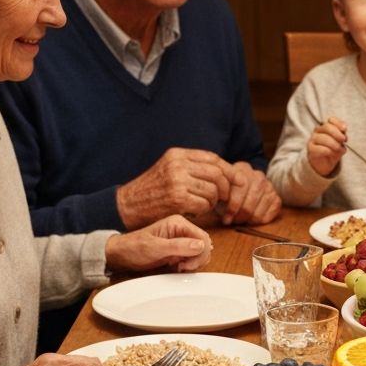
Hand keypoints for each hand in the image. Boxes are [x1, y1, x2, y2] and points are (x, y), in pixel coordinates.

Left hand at [105, 215, 211, 272]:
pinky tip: (177, 267)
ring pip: (201, 252)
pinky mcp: (179, 249)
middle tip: (183, 267)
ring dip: (194, 263)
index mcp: (179, 223)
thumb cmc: (134, 248)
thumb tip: (201, 245)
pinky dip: (190, 265)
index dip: (200, 253)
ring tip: (179, 267)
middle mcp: (182, 229)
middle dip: (198, 258)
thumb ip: (178, 246)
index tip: (188, 265)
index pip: (203, 237)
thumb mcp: (155, 248)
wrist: (121, 254)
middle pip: (205, 245)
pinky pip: (193, 257)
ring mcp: (181, 239)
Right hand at [116, 148, 230, 229]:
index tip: (236, 180)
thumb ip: (193, 167)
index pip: (213, 158)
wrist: (129, 205)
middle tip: (224, 198)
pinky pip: (205, 204)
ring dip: (214, 201)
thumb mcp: (170, 169)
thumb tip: (226, 172)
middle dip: (226, 187)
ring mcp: (177, 181)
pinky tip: (197, 211)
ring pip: (213, 190)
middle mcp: (178, 165)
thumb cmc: (153, 190)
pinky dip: (205, 210)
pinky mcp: (178, 199)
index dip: (228, 170)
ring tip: (206, 204)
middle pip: (217, 173)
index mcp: (177, 154)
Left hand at [219, 162, 281, 225]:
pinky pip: (271, 212)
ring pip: (260, 208)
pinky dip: (262, 220)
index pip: (241, 187)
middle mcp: (258, 175)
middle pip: (251, 201)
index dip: (233, 206)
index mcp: (242, 170)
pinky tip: (252, 220)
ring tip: (241, 221)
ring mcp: (269, 186)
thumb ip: (219, 196)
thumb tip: (226, 213)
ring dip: (250, 220)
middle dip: (241, 215)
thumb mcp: (219, 192)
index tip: (226, 218)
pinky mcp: (276, 197)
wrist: (239, 191)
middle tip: (234, 221)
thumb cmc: (226, 193)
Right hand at [308, 117, 346, 176]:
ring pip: (322, 137)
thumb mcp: (340, 144)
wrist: (324, 163)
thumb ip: (342, 138)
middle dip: (337, 133)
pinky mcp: (310, 149)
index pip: (331, 120)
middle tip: (343, 140)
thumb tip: (344, 137)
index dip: (338, 123)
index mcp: (326, 127)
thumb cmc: (332, 151)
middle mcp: (318, 131)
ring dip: (333, 143)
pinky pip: (317, 148)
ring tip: (339, 149)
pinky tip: (330, 152)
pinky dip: (326, 150)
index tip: (345, 129)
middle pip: (326, 127)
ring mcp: (313, 139)